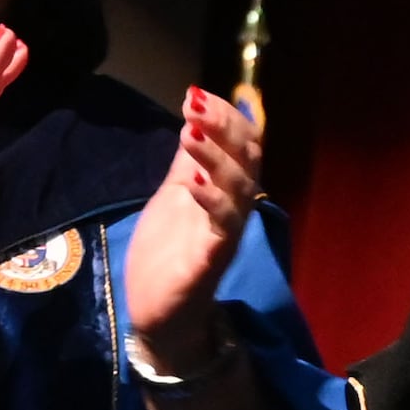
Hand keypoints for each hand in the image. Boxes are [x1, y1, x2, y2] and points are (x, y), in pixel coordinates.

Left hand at [121, 86, 267, 361]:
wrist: (160, 315)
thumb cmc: (169, 255)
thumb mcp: (174, 196)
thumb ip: (189, 162)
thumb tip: (194, 118)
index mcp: (228, 192)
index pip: (243, 145)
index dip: (226, 116)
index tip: (198, 94)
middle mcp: (236, 210)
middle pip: (249, 161)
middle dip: (225, 128)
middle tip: (195, 104)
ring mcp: (226, 236)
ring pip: (239, 191)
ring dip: (216, 159)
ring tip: (190, 133)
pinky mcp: (212, 262)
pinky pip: (222, 229)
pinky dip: (211, 201)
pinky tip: (192, 182)